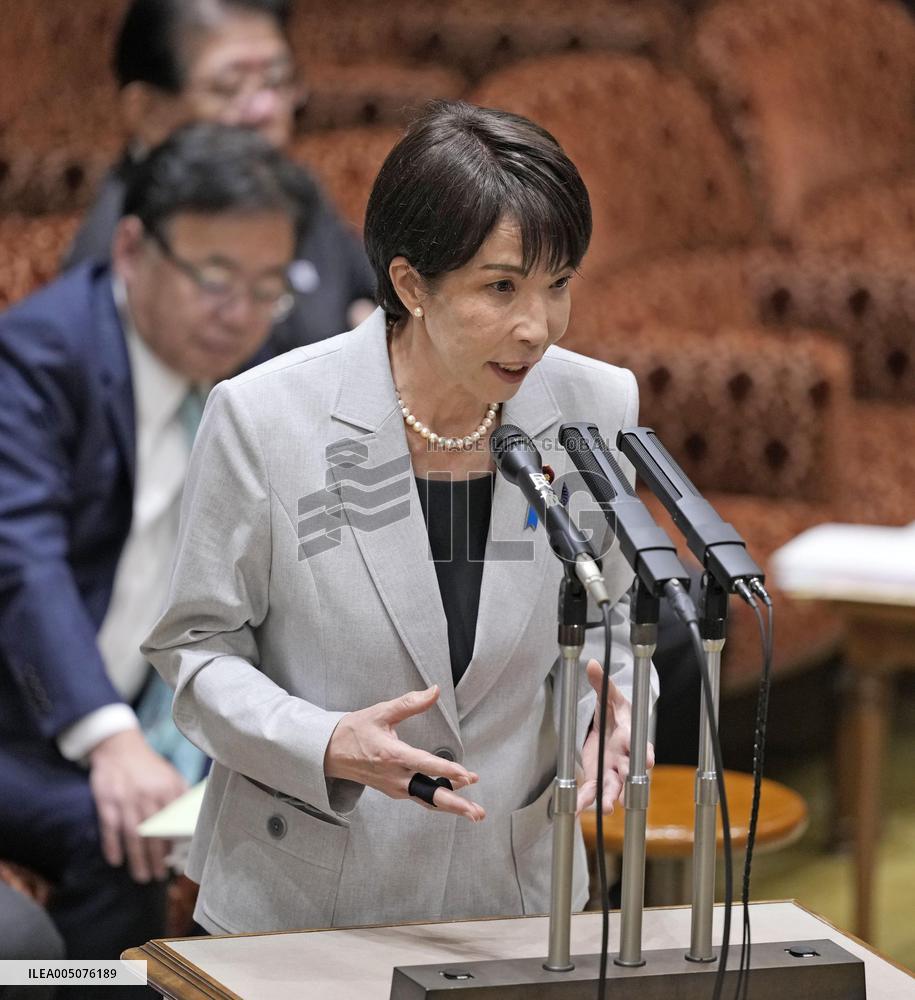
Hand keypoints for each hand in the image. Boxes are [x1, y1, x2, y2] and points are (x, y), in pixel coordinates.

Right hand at [88, 729, 187, 882]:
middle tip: (158, 876)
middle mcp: (147, 795)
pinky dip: (112, 845)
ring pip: (133, 834)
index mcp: (167, 789)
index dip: (176, 843)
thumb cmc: (148, 766)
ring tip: (142, 877)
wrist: (119, 747)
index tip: (177, 861)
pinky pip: (109, 827)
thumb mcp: (170, 775)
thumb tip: (192, 819)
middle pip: (154, 833)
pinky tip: (116, 861)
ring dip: (137, 858)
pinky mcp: (106, 801)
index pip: (173, 822)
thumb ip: (181, 795)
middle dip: (157, 857)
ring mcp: (126, 799)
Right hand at [325, 685, 484, 821]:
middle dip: (455, 804)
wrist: (330, 753)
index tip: (468, 776)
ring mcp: (394, 787)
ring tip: (474, 813)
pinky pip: (420, 798)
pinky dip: (438, 801)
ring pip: (427, 800)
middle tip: (477, 812)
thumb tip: (435, 691)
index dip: (448, 770)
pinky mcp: (394, 791)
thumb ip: (410, 703)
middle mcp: (395, 777)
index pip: (425, 765)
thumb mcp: (380, 712)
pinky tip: (454, 801)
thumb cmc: (355, 731)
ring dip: (451, 807)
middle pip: (429, 795)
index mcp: (392, 755)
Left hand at [576, 659, 654, 814]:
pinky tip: (576, 809)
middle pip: (630, 774)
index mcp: (631, 738)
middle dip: (627, 785)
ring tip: (604, 809)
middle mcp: (625, 759)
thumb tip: (592, 663)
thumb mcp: (609, 697)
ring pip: (613, 789)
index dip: (645, 754)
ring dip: (609, 800)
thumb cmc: (616, 714)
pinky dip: (585, 801)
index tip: (648, 761)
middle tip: (622, 794)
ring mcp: (613, 772)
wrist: (612, 729)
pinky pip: (593, 792)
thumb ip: (602, 684)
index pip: (641, 747)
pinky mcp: (599, 778)